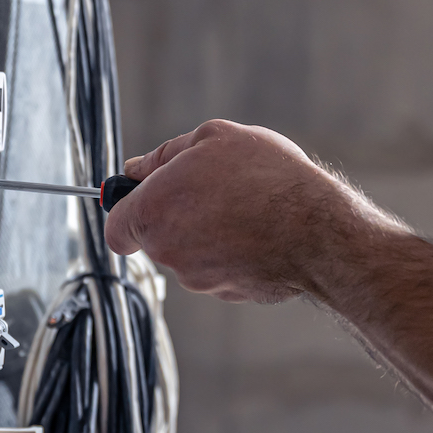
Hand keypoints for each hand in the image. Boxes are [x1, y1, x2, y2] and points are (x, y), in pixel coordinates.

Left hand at [105, 119, 388, 302]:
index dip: (127, 210)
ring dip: (209, 232)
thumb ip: (165, 155)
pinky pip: (222, 269)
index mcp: (153, 212)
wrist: (317, 230)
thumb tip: (137, 168)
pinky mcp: (230, 293)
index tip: (145, 198)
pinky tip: (261, 231)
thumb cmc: (266, 178)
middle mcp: (169, 252)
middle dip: (177, 214)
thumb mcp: (213, 138)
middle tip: (215, 187)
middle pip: (157, 237)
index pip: (115, 226)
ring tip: (247, 206)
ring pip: (191, 253)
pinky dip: (234, 253)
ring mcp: (199, 279)